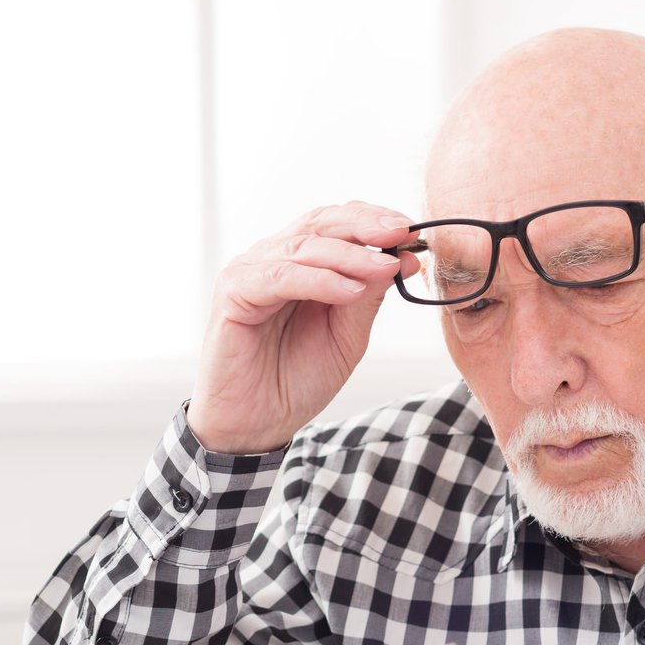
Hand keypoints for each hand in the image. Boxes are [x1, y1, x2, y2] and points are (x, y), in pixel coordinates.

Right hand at [186, 202, 419, 453]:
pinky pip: (279, 277)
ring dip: (350, 256)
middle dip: (366, 225)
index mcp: (300, 263)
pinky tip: (350, 291)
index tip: (412, 232)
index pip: (337, 223)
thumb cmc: (294, 379)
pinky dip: (319, 280)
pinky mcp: (232, 293)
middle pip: (321, 223)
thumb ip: (369, 297)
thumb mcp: (347, 336)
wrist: (256, 424)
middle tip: (402, 233)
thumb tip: (403, 259)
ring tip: (385, 268)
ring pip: (304, 247)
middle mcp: (272, 259)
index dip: (374, 220)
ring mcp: (249, 272)